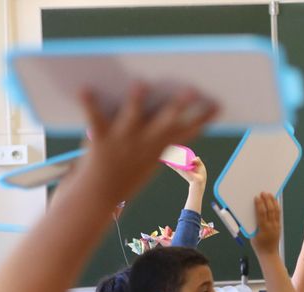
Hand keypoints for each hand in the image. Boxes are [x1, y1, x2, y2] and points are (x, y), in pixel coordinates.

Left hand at [78, 84, 217, 201]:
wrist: (98, 196)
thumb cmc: (123, 176)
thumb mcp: (147, 161)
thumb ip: (155, 140)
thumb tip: (167, 112)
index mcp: (159, 148)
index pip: (187, 131)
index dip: (203, 119)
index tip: (217, 106)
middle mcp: (145, 142)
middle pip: (166, 121)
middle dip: (179, 105)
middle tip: (192, 91)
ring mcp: (123, 139)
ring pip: (133, 115)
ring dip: (137, 99)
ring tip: (142, 83)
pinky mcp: (101, 137)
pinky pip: (95, 117)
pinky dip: (89, 103)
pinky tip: (86, 89)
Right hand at [250, 193, 280, 254]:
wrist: (269, 254)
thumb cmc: (258, 246)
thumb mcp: (252, 235)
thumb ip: (251, 224)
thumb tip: (249, 213)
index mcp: (263, 228)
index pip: (261, 213)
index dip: (259, 204)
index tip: (257, 198)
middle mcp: (271, 226)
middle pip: (270, 210)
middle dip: (267, 200)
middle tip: (264, 193)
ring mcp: (276, 226)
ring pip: (276, 211)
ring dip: (273, 201)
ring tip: (270, 194)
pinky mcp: (279, 226)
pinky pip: (278, 214)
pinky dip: (276, 207)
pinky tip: (274, 202)